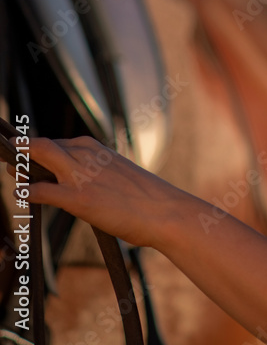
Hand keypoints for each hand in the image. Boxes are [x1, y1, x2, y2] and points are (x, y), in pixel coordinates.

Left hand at [11, 135, 184, 247]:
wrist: (164, 210)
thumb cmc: (144, 197)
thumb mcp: (116, 176)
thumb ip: (94, 174)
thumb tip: (79, 184)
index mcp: (94, 148)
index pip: (55, 143)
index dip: (33, 149)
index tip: (20, 154)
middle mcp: (85, 155)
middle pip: (42, 145)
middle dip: (20, 148)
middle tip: (5, 154)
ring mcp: (81, 175)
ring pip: (41, 158)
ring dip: (19, 164)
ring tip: (7, 168)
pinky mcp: (80, 198)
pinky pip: (45, 191)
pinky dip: (28, 191)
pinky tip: (19, 194)